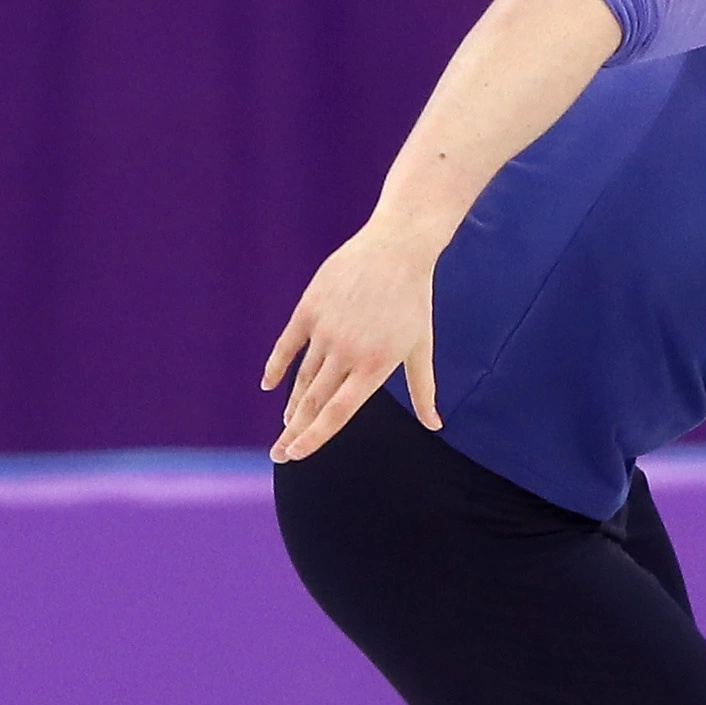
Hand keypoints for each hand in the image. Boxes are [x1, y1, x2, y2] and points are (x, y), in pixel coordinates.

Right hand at [261, 221, 442, 461]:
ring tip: (286, 427)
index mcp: (375, 366)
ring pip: (302, 378)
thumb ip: (423, 390)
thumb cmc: (414, 301)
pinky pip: (287, 345)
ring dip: (292, 405)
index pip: (338, 412)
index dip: (315, 436)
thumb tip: (436, 426)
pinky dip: (277, 366)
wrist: (396, 249)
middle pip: (313, 402)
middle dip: (294, 432)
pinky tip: (269, 385)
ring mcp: (325, 330)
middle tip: (280, 455)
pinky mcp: (309, 309)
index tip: (297, 455)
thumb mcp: (421, 347)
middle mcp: (347, 352)